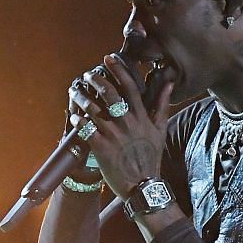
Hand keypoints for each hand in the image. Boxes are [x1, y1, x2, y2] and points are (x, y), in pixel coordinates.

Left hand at [68, 55, 179, 198]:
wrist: (143, 185)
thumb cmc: (150, 157)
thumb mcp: (160, 130)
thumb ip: (161, 105)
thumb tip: (169, 83)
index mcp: (141, 116)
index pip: (130, 86)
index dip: (118, 70)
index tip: (108, 58)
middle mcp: (127, 122)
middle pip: (110, 93)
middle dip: (97, 80)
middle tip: (88, 73)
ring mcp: (113, 135)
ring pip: (94, 109)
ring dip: (82, 97)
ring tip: (75, 91)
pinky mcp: (101, 148)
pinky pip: (86, 130)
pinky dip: (78, 121)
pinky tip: (74, 115)